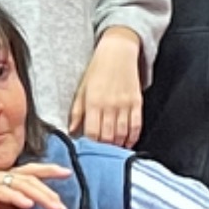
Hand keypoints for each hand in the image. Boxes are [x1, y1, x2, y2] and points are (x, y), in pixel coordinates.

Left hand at [70, 31, 144, 147]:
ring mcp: (125, 104)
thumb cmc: (97, 70)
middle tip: (100, 156)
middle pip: (108, 137)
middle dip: (103, 149)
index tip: (88, 152)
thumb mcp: (82, 89)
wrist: (118, 52)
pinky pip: (136, 125)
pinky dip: (132, 137)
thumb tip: (71, 131)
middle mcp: (110, 105)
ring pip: (122, 133)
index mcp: (93, 102)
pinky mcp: (137, 102)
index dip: (90, 146)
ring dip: (117, 146)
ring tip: (112, 152)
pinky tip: (127, 143)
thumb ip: (77, 112)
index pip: (92, 132)